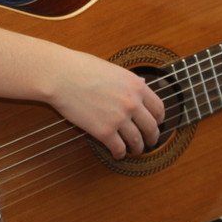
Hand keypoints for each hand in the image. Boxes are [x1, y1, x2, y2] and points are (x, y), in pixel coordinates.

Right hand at [47, 49, 164, 158]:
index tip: (156, 123)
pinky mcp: (104, 132)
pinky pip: (119, 148)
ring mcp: (119, 118)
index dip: (159, 118)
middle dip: (152, 137)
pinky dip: (120, 154)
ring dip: (138, 148)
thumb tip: (141, 82)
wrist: (62, 76)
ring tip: (135, 150)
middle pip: (151, 127)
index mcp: (136, 86)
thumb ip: (129, 80)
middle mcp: (132, 103)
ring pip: (137, 141)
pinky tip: (118, 153)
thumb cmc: (82, 68)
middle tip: (150, 141)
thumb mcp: (114, 69)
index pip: (158, 107)